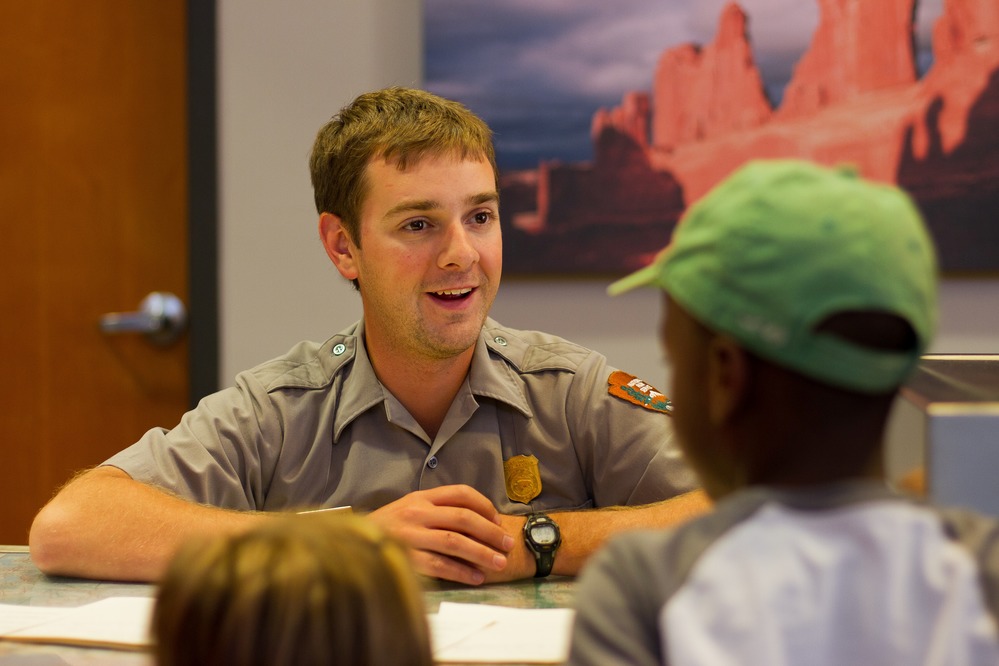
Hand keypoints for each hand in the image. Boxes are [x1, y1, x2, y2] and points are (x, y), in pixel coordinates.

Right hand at [368, 485, 515, 584]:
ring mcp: (410, 535)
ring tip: (499, 564)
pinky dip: (461, 571)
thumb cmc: (387, 528)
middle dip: (490, 532)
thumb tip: (477, 522)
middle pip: (463, 518)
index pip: (460, 493)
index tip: (498, 520)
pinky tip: (476, 578)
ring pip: (455, 542)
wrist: (348, 543)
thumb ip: (436, 509)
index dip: (484, 505)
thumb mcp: (409, 509)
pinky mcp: (406, 558)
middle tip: (507, 544)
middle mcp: (417, 512)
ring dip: (482, 553)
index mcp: (421, 497)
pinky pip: (440, 565)